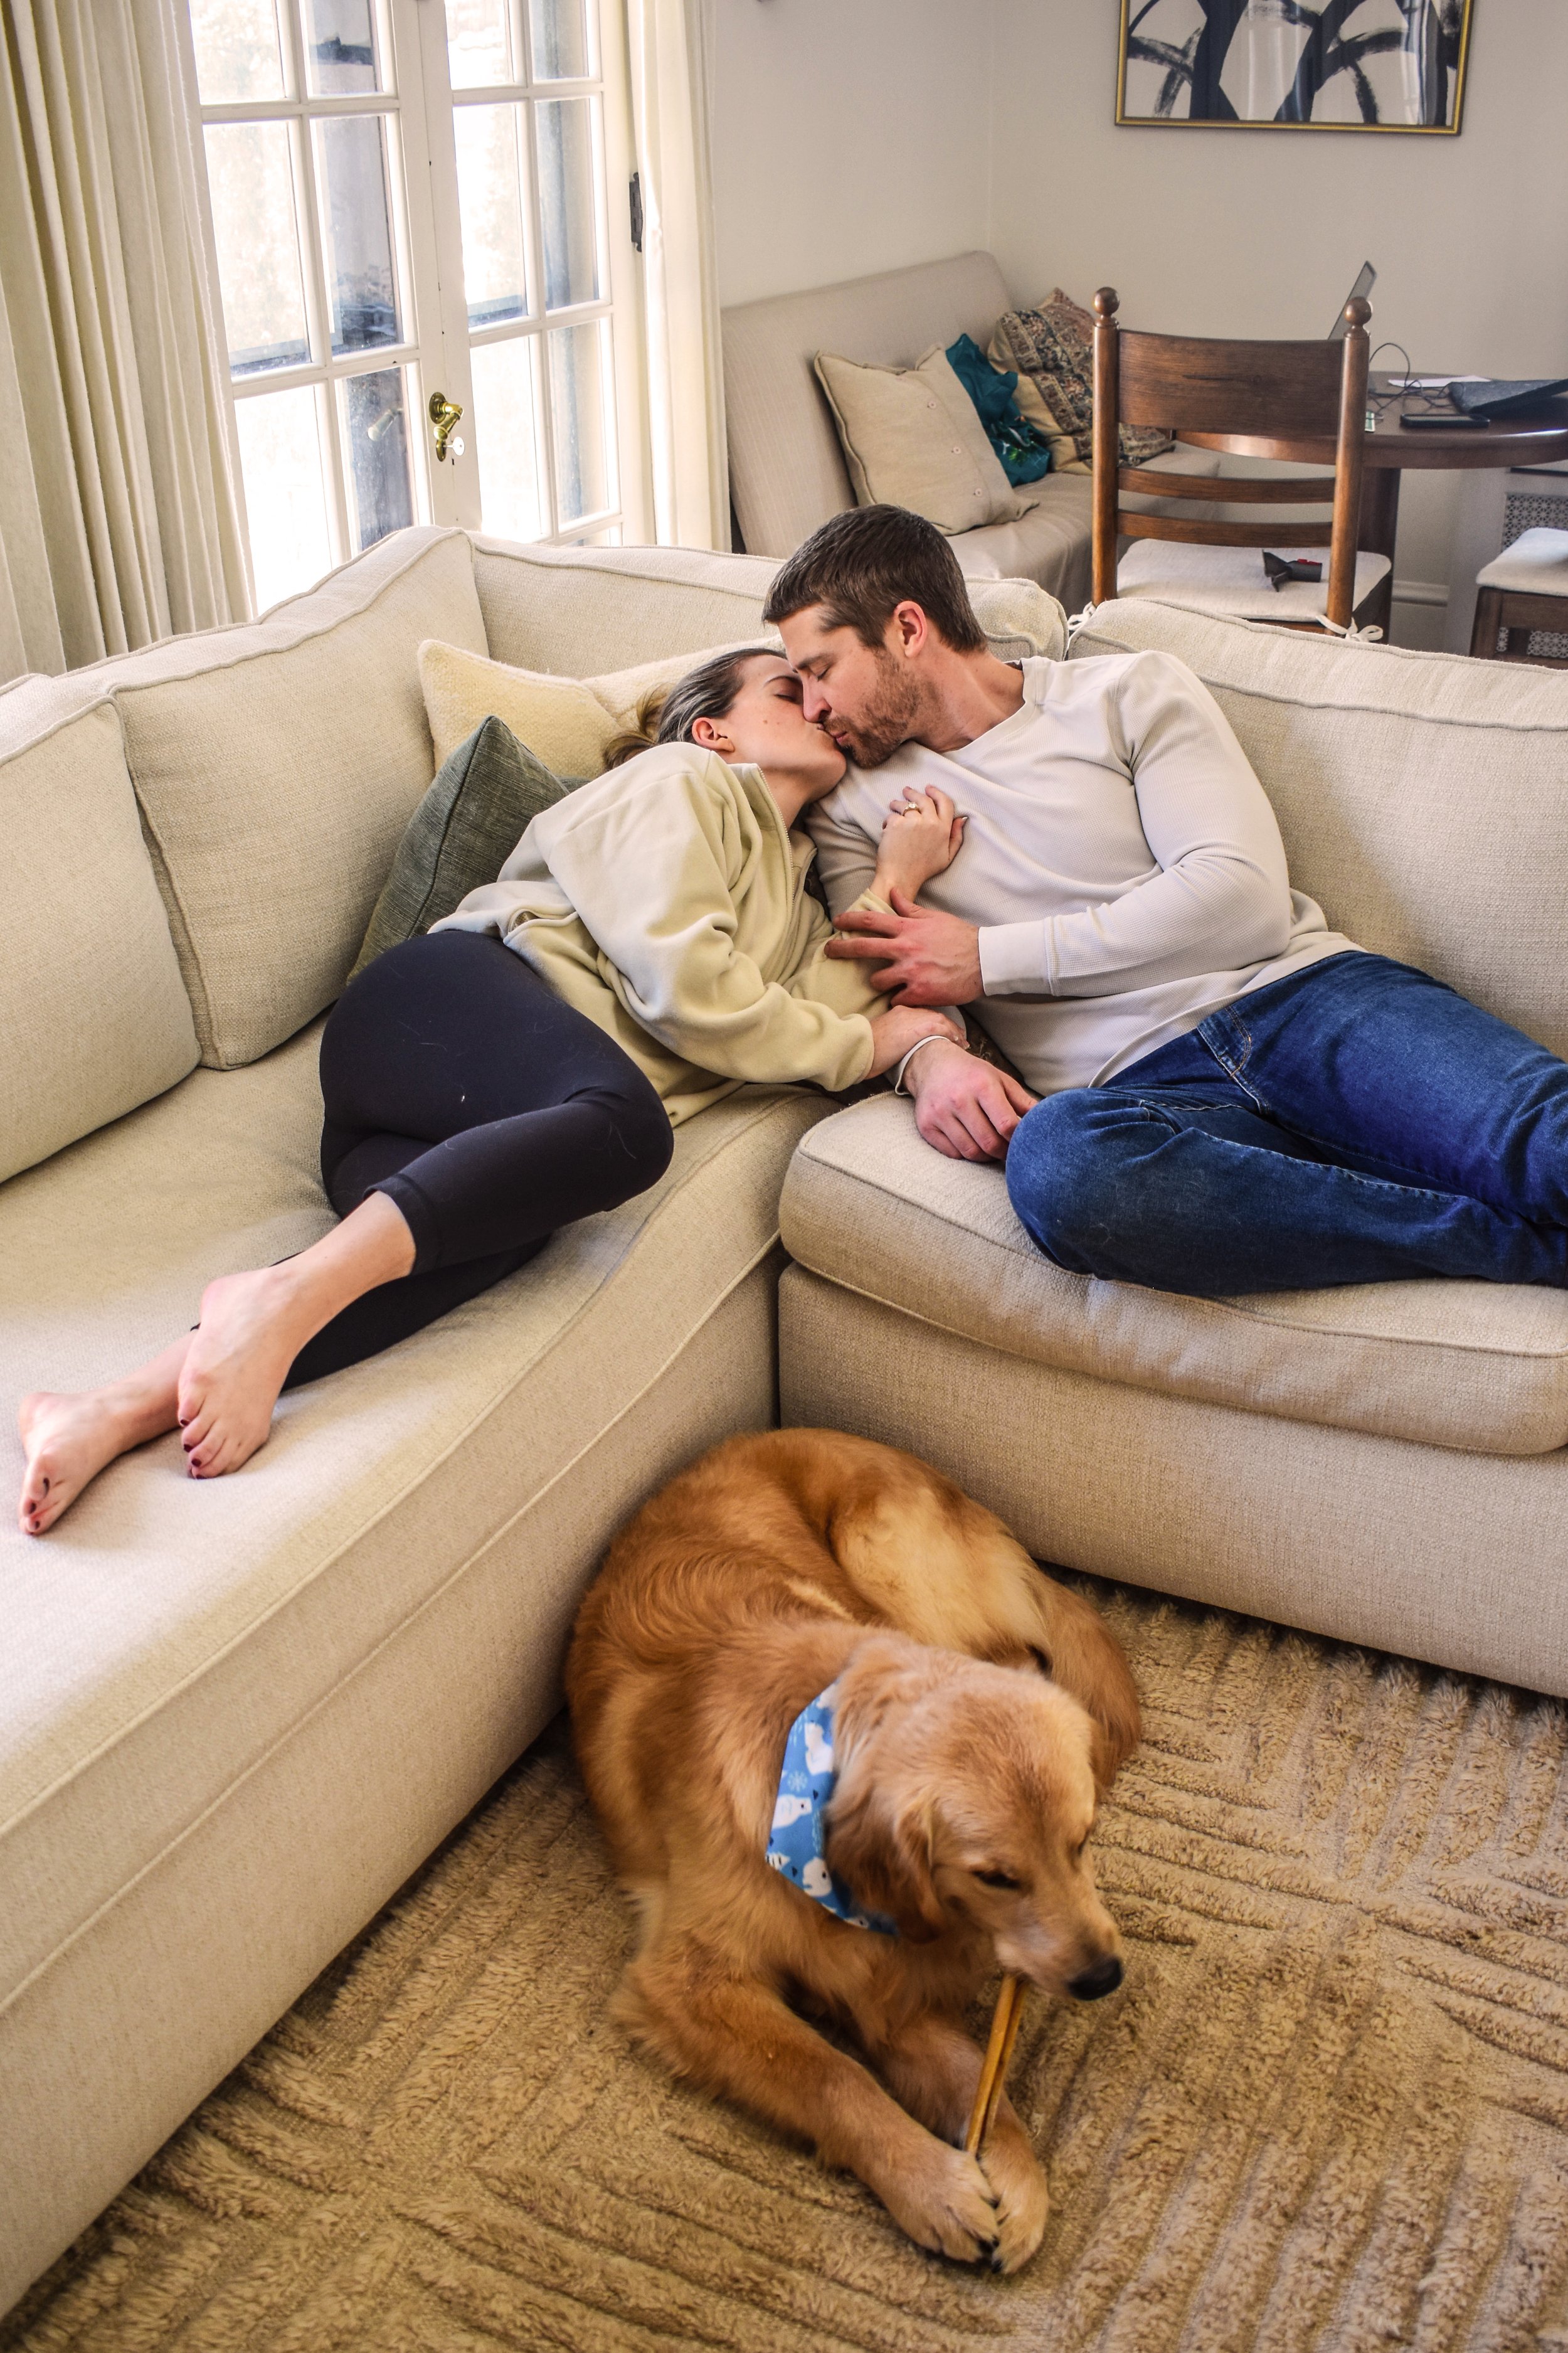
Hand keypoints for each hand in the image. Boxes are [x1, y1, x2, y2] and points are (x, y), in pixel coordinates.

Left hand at [827, 889, 983, 1005]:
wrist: (984, 961)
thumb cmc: (961, 938)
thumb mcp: (935, 918)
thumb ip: (910, 909)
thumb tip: (893, 894)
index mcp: (907, 929)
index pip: (870, 921)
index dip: (848, 920)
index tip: (836, 922)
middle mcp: (904, 950)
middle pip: (862, 948)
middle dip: (840, 949)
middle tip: (828, 951)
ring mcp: (910, 973)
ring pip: (877, 980)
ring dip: (878, 981)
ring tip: (887, 982)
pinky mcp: (919, 993)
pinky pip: (896, 1000)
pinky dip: (898, 999)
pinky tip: (905, 997)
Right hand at [866, 1005, 963, 1078]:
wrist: (856, 1047)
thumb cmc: (862, 1049)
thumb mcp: (877, 1040)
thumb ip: (889, 1039)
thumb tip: (895, 1050)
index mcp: (896, 1013)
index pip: (921, 1014)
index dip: (935, 1023)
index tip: (943, 1031)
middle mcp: (906, 1011)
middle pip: (933, 1015)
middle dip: (947, 1025)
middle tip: (959, 1036)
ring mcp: (912, 1018)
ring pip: (940, 1019)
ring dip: (953, 1030)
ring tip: (962, 1042)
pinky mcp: (917, 1027)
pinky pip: (941, 1027)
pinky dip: (952, 1034)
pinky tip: (959, 1042)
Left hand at [870, 786, 965, 902]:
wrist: (900, 877)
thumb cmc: (923, 869)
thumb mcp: (947, 857)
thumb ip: (956, 837)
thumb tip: (961, 819)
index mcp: (943, 829)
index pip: (945, 802)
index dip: (937, 792)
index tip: (929, 788)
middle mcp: (930, 823)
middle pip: (924, 799)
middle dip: (914, 792)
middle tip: (907, 790)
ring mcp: (912, 822)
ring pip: (905, 804)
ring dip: (898, 803)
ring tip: (894, 805)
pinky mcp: (896, 824)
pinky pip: (892, 815)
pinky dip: (889, 819)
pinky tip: (888, 827)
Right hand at [902, 1038, 1037, 1160]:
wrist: (932, 1064)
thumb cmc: (972, 1074)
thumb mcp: (1000, 1079)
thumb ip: (1023, 1102)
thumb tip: (1047, 1121)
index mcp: (982, 1085)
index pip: (1006, 1125)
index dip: (1018, 1140)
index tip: (1023, 1143)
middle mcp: (958, 1099)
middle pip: (989, 1142)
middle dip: (1004, 1152)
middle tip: (1009, 1151)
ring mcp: (939, 1113)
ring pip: (971, 1152)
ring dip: (986, 1156)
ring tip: (992, 1148)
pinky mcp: (926, 1125)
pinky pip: (952, 1153)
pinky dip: (966, 1154)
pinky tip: (972, 1143)